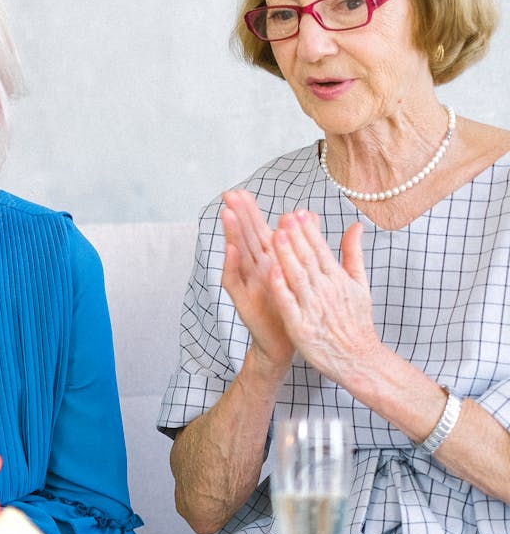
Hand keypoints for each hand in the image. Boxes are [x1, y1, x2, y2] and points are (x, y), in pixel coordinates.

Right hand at [220, 190, 295, 373]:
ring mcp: (247, 284)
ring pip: (238, 255)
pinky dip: (233, 266)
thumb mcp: (298, 271)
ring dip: (232, 234)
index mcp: (270, 261)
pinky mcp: (243, 301)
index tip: (242, 191)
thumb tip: (306, 213)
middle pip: (245, 237)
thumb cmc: (292, 306)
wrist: (287, 342)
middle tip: (229, 194)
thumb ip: (301, 242)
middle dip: (238, 215)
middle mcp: (255, 270)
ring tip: (226, 214)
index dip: (250, 212)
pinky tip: (232, 251)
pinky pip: (235, 281)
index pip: (258, 231)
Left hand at [269, 210, 380, 384]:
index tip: (297, 212)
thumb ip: (354, 254)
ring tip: (276, 235)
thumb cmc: (355, 322)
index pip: (321, 250)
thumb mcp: (359, 285)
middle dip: (296, 237)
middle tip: (284, 216)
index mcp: (338, 280)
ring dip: (287, 256)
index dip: (308, 231)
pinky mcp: (302, 327)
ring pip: (298, 278)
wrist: (358, 359)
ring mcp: (314, 309)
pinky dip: (282, 289)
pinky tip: (272, 272)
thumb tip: (356, 226)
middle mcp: (326, 291)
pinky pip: (290, 305)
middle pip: (309, 260)